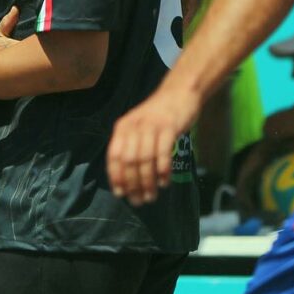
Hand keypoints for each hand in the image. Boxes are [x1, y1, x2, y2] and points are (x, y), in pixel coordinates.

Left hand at [107, 85, 199, 205]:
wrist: (179, 92)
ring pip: (145, 160)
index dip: (116, 176)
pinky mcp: (169, 127)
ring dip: (148, 182)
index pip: (114, 155)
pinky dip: (162, 171)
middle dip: (133, 184)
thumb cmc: (158, 115)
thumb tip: (126, 178)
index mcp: (122, 127)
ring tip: (151, 196)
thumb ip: (131, 146)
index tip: (120, 193)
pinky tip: (164, 182)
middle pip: (129, 161)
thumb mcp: (138, 127)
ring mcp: (151, 126)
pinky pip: (163, 153)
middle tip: (139, 201)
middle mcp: (134, 126)